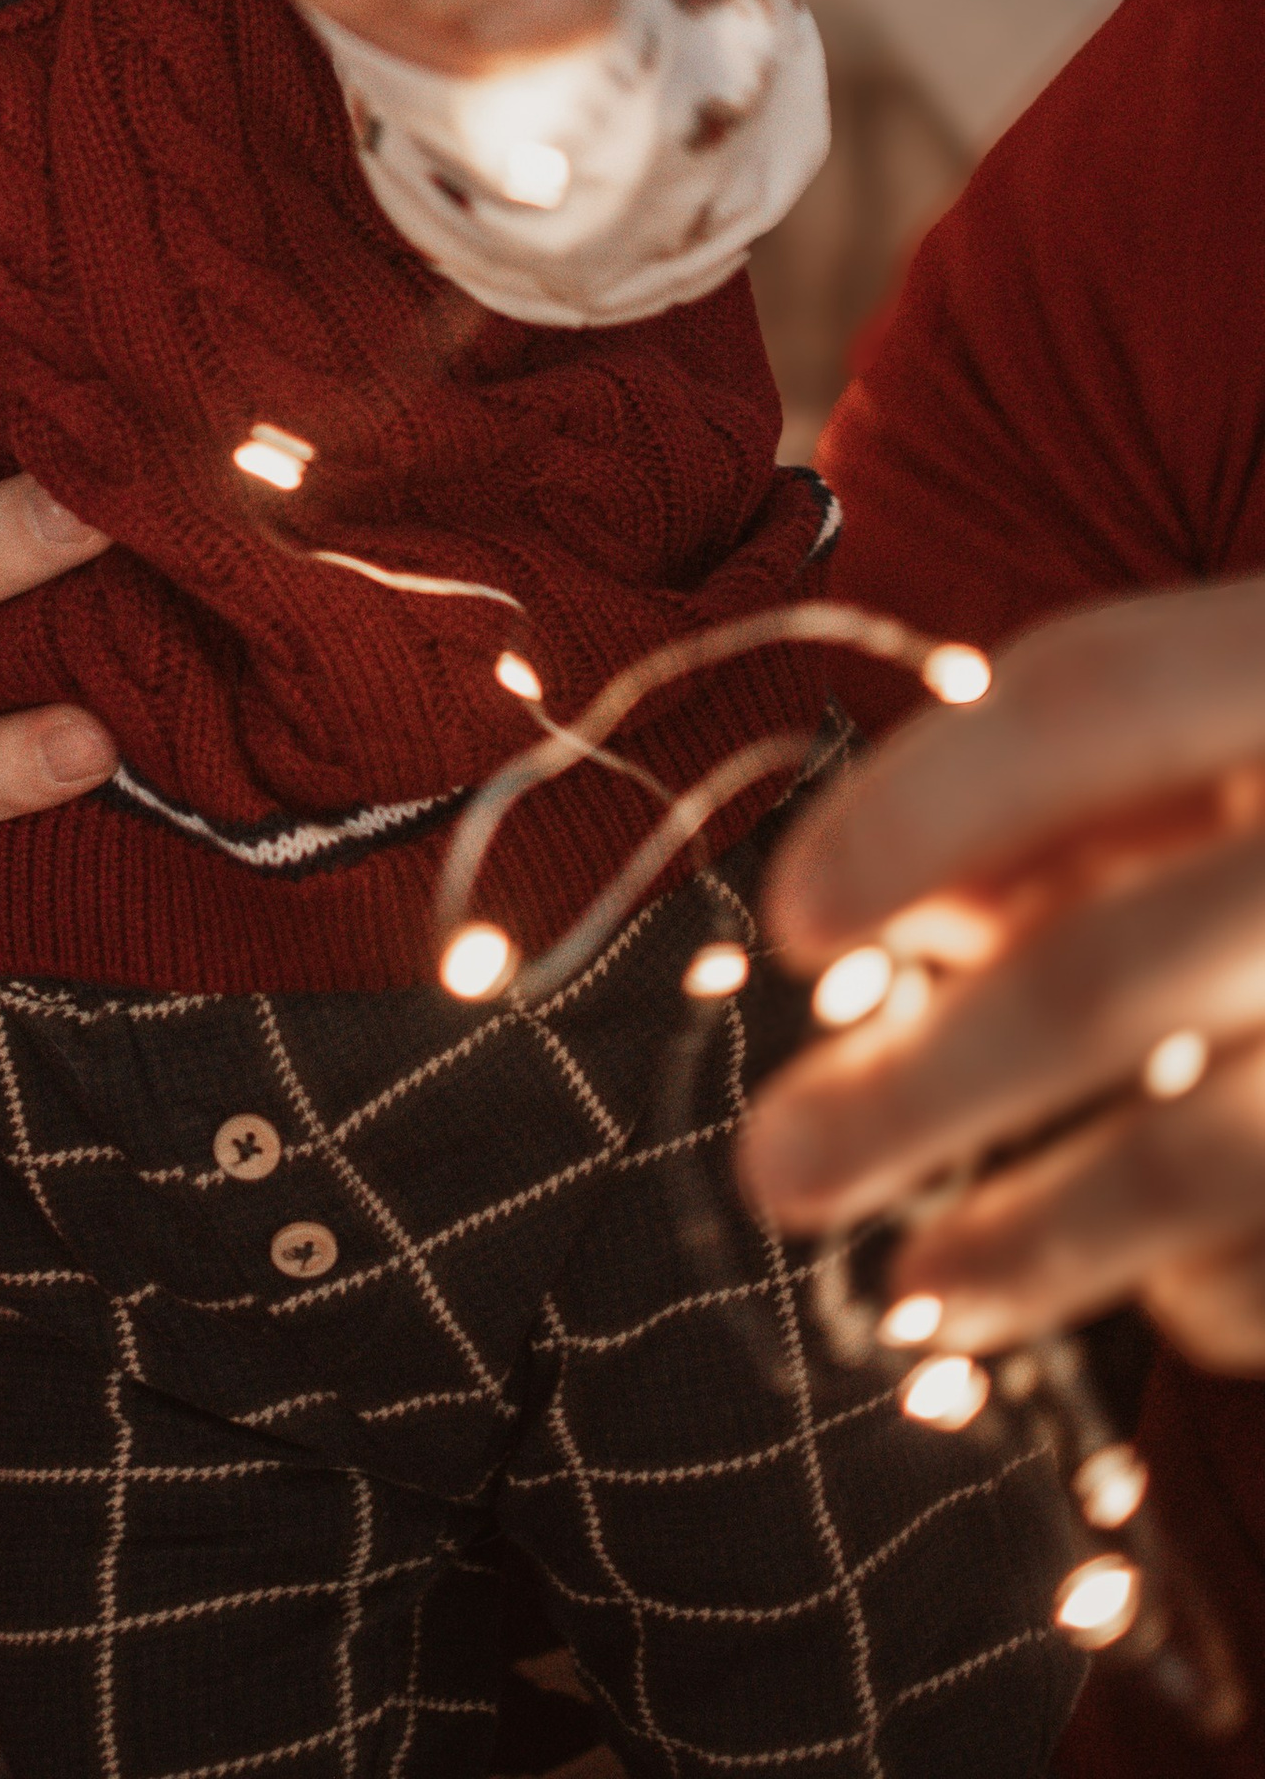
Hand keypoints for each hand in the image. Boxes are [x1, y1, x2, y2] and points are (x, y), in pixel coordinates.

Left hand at [740, 579, 1264, 1368]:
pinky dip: (1211, 1286)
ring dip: (1032, 1241)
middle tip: (776, 1169)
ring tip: (903, 1291)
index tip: (788, 914)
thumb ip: (1089, 796)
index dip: (928, 803)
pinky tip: (1156, 1287)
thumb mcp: (1252, 726)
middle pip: (1112, 973)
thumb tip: (900, 918)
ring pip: (1203, 1157)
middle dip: (919, 1090)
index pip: (1096, 700)